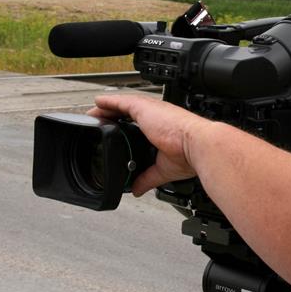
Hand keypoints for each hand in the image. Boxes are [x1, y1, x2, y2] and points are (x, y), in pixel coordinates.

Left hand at [87, 94, 210, 195]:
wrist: (197, 146)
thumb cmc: (189, 154)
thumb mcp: (163, 170)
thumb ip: (147, 178)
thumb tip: (137, 190)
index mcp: (162, 128)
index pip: (140, 125)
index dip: (126, 127)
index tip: (116, 133)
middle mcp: (156, 117)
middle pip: (129, 113)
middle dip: (113, 117)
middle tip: (99, 122)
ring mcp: (149, 111)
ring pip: (123, 106)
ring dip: (107, 109)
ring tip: (93, 113)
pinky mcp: (143, 108)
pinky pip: (120, 102)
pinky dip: (108, 102)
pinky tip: (97, 102)